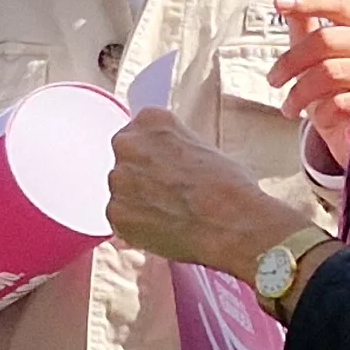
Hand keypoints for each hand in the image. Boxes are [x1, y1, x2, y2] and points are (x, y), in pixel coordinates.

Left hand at [105, 108, 311, 276]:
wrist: (233, 222)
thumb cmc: (229, 186)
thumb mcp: (203, 147)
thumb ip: (173, 149)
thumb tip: (164, 164)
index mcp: (150, 120)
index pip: (139, 134)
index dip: (153, 155)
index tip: (165, 168)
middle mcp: (127, 144)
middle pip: (126, 161)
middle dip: (141, 177)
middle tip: (168, 194)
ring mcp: (118, 179)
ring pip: (122, 192)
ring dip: (138, 203)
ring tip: (172, 215)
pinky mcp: (115, 213)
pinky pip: (121, 220)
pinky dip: (137, 227)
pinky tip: (164, 229)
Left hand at [269, 0, 349, 166]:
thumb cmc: (341, 86)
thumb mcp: (319, 51)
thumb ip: (304, 15)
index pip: (339, 3)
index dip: (309, 0)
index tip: (279, 3)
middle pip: (326, 40)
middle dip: (291, 61)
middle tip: (273, 80)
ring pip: (328, 72)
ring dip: (298, 93)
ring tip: (288, 107)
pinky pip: (340, 102)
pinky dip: (321, 112)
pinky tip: (319, 118)